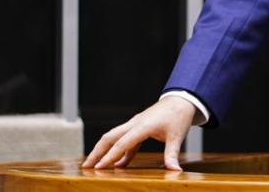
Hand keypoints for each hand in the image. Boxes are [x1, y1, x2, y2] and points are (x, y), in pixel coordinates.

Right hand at [81, 96, 195, 170]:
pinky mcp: (138, 126)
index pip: (122, 143)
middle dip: (97, 152)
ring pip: (114, 136)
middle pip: (110, 137)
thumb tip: (174, 170)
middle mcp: (135, 123)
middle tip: (86, 166)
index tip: (99, 167)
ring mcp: (135, 124)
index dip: (110, 156)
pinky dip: (119, 151)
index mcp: (143, 125)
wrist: (182, 99)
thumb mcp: (177, 136)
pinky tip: (119, 164)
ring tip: (95, 165)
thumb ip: (172, 154)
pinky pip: (125, 139)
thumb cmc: (179, 116)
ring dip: (104, 150)